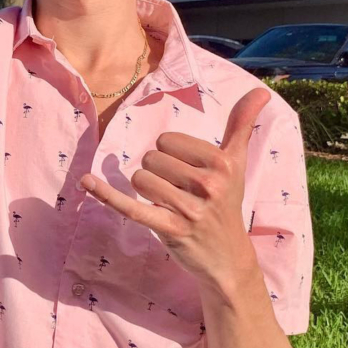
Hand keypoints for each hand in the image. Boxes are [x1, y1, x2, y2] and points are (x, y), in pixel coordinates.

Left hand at [80, 87, 270, 292]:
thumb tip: (261, 91)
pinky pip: (130, 207)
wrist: (228, 257)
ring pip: (139, 180)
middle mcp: (209, 184)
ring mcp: (189, 209)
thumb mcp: (237, 163)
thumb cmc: (226, 202)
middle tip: (181, 193)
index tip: (189, 173)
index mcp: (222, 162)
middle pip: (151, 159)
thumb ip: (242, 124)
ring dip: (147, 191)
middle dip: (158, 174)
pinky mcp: (171, 230)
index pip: (167, 140)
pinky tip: (86, 181)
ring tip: (169, 205)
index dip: (171, 155)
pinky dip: (105, 194)